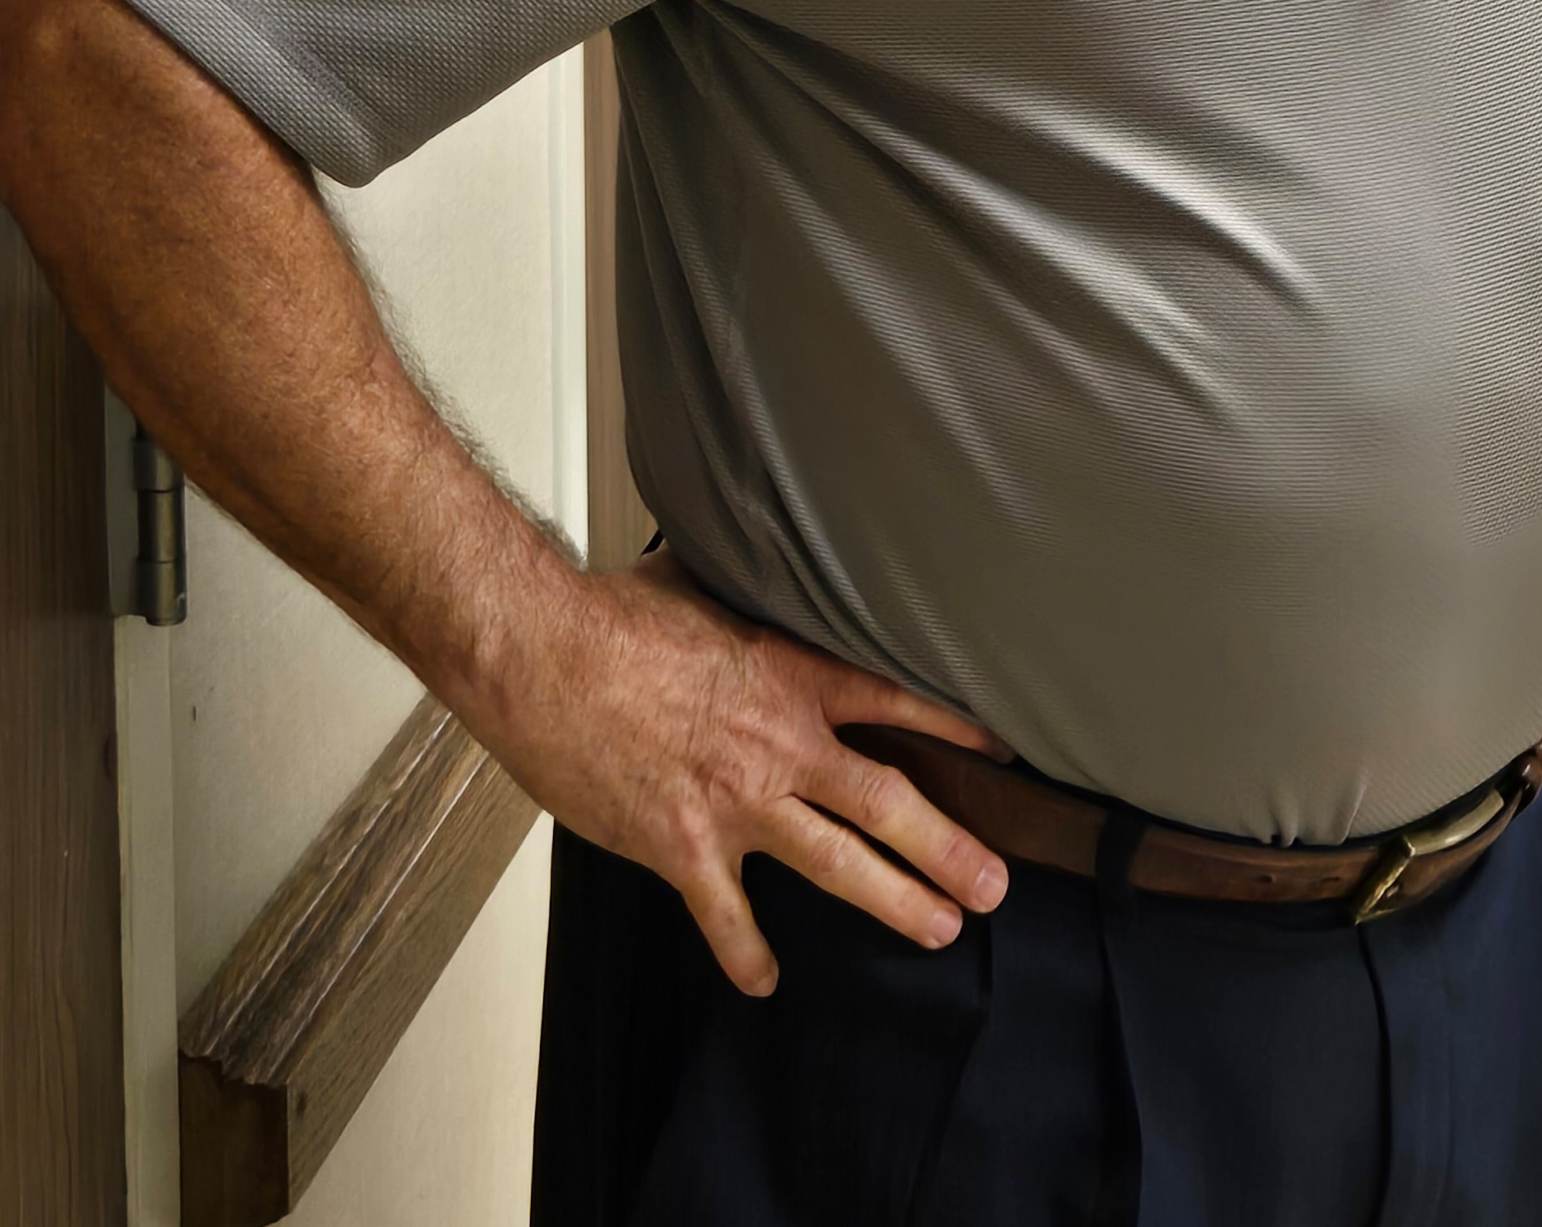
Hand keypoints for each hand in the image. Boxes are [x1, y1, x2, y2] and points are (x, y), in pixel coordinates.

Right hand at [493, 554, 1010, 994]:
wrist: (543, 657)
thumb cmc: (613, 614)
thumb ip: (748, 595)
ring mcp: (735, 804)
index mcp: (791, 674)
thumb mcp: (705, 585)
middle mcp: (779, 744)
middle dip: (948, 847)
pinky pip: (727, 918)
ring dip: (894, 900)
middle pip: (886, 803)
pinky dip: (748, 954)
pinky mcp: (682, 848)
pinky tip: (767, 979)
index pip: (895, 702)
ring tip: (940, 928)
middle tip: (994, 883)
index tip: (999, 752)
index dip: (953, 729)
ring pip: (836, 863)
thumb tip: (759, 561)